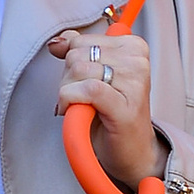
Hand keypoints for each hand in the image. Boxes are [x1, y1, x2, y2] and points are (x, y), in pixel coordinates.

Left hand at [45, 24, 164, 192]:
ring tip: (82, 107)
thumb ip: (78, 52)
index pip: (81, 40)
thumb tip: (56, 42)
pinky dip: (71, 102)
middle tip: (81, 99)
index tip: (82, 82)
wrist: (132, 153)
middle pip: (77, 55)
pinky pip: (86, 90)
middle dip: (68, 79)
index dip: (70, 64)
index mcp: (133, 47)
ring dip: (68, 93)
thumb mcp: (95, 76)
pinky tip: (77, 113)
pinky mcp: (125, 105)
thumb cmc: (112, 116)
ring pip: (78, 70)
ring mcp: (134, 83)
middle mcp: (137, 61)